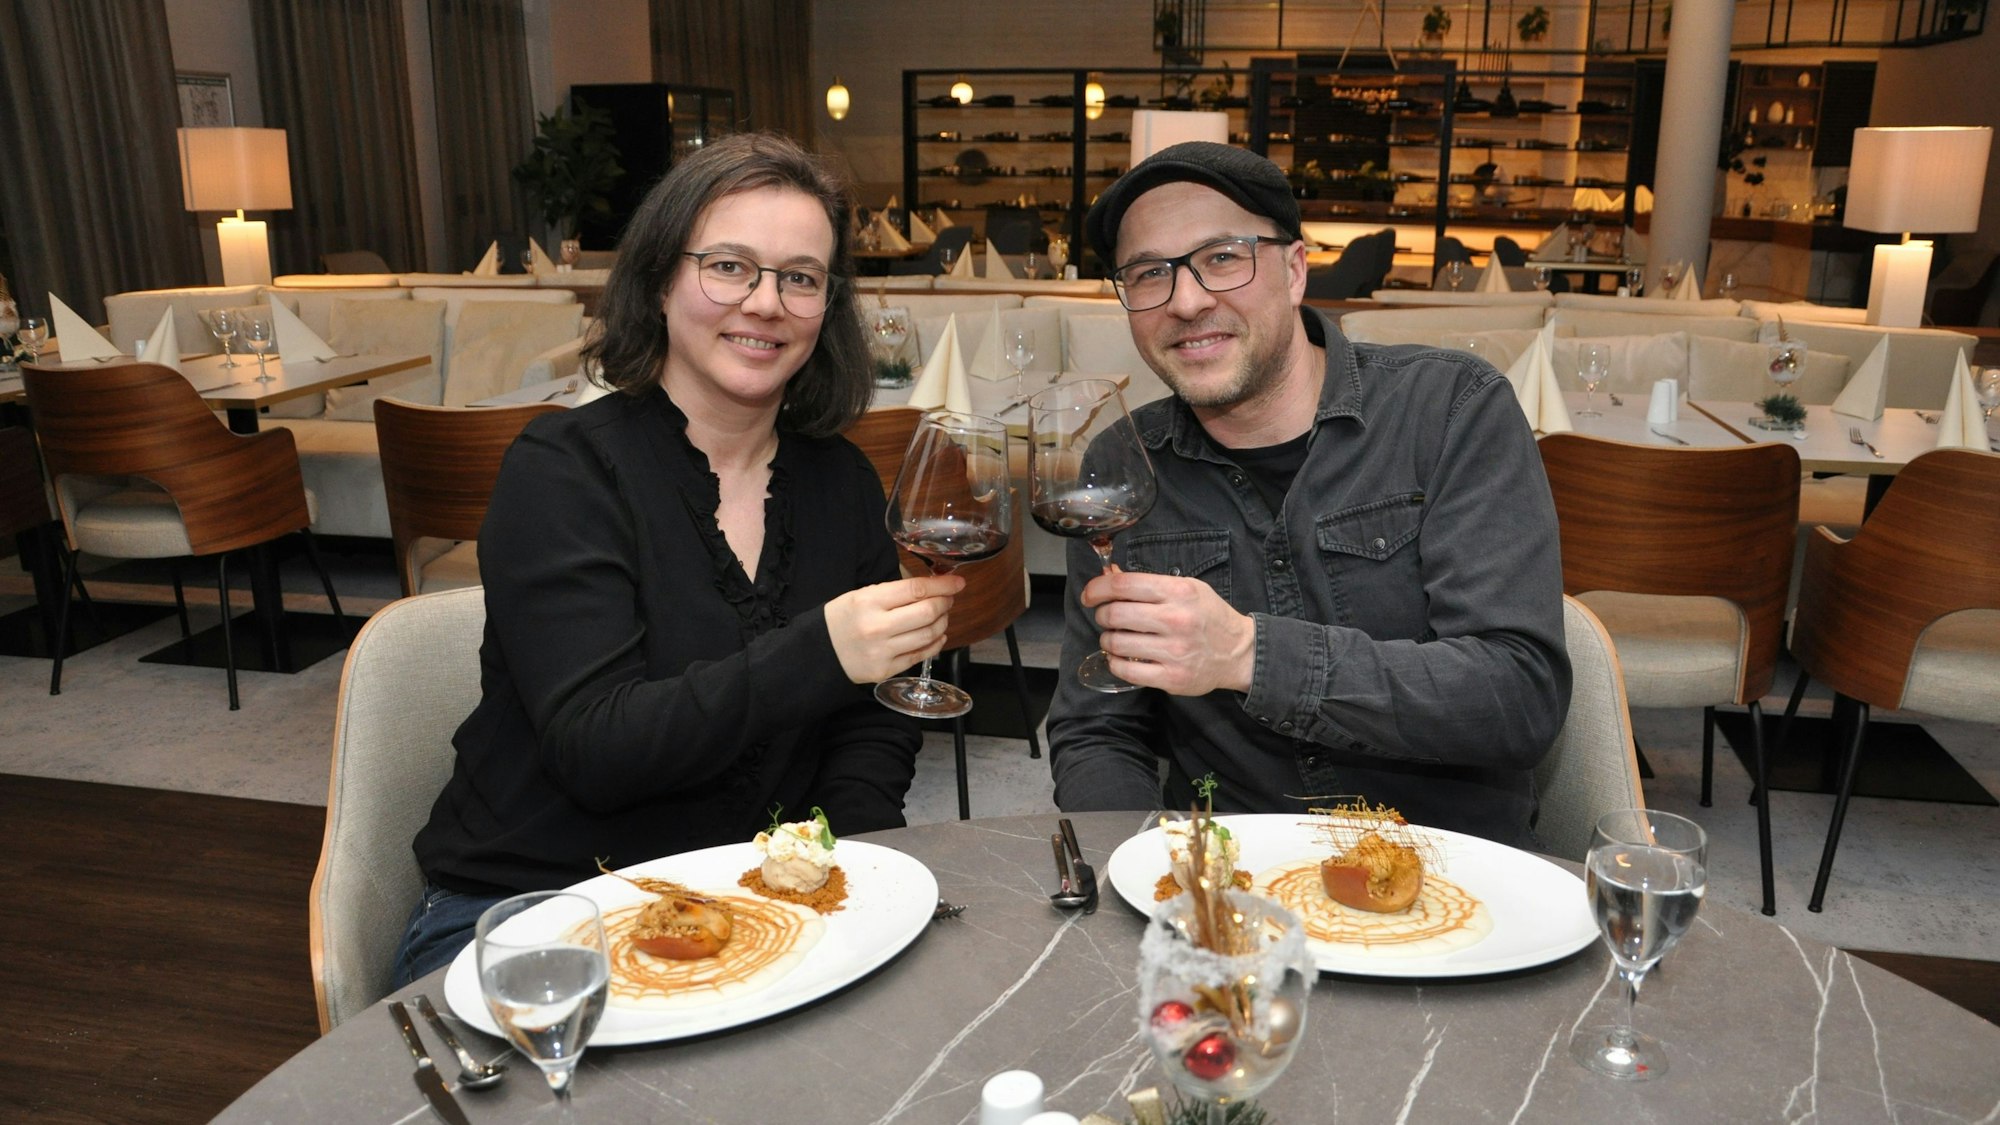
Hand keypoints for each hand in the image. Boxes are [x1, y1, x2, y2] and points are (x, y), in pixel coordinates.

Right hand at [825, 574, 964, 683]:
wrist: (820, 652)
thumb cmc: (843, 619)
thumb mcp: (861, 595)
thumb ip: (895, 592)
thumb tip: (932, 587)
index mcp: (869, 602)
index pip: (915, 590)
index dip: (942, 585)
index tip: (957, 582)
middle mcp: (877, 627)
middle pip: (927, 613)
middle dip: (945, 603)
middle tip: (948, 599)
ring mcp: (883, 651)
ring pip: (928, 635)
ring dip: (942, 622)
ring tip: (941, 615)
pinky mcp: (886, 670)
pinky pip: (920, 655)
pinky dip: (935, 643)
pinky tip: (938, 635)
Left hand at [1080, 569, 1255, 695]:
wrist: (1239, 652)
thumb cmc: (1209, 616)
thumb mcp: (1186, 589)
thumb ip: (1148, 583)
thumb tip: (1109, 575)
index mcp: (1178, 592)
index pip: (1123, 585)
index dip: (1097, 588)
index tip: (1090, 595)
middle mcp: (1175, 620)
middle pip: (1115, 614)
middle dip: (1102, 615)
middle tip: (1107, 618)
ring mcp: (1174, 651)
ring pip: (1116, 643)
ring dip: (1108, 640)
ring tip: (1116, 638)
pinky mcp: (1171, 677)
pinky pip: (1126, 670)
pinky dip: (1116, 663)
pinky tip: (1122, 658)